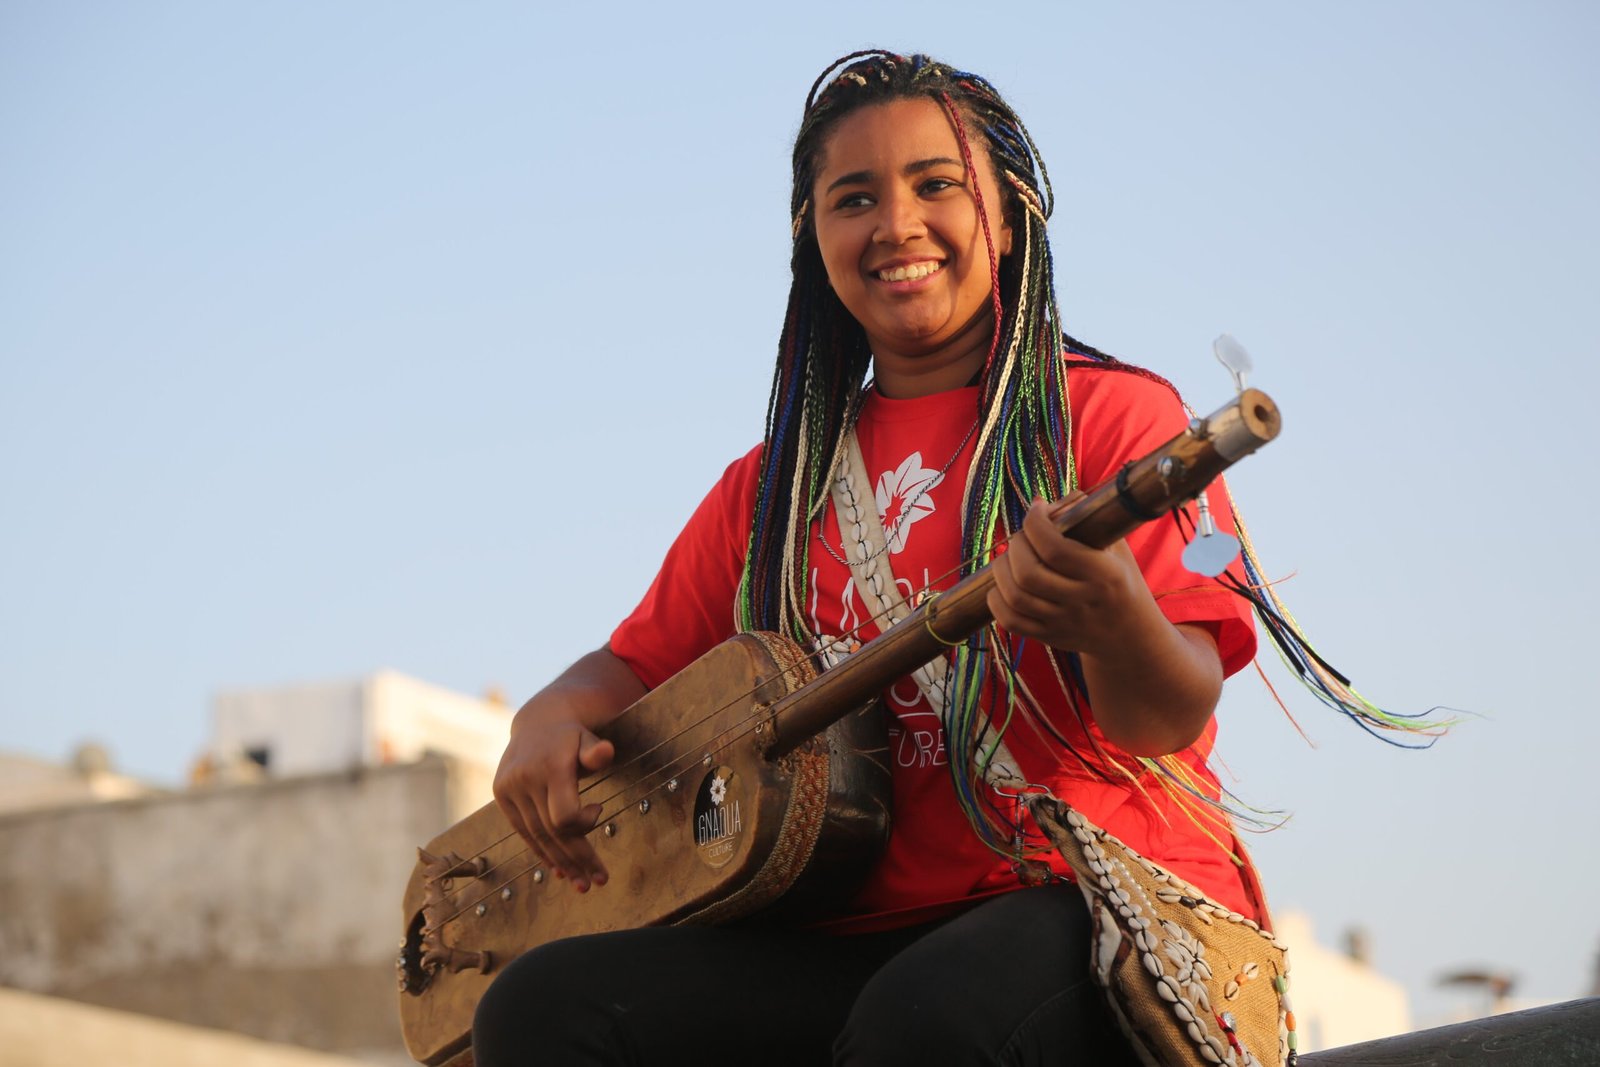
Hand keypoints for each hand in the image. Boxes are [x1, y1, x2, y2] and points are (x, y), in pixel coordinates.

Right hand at [493, 714, 614, 891]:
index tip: (599, 810)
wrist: (538, 720)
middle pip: (552, 830)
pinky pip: (523, 830)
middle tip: (597, 882)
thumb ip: (596, 750)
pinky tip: (558, 868)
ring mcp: (510, 788)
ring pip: (537, 835)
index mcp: (549, 766)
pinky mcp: (501, 794)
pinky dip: (540, 850)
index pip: (563, 815)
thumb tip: (605, 752)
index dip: (584, 824)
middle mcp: (525, 778)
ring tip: (580, 882)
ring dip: (560, 861)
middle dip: (577, 858)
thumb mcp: (588, 737)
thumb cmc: (572, 735)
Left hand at [986, 497, 1152, 655]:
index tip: (1037, 510)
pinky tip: (1004, 584)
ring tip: (1010, 558)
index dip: (1035, 523)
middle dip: (1016, 545)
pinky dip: (996, 599)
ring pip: (1015, 597)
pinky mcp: (1048, 637)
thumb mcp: (1115, 545)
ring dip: (1002, 570)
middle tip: (1023, 536)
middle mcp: (1083, 601)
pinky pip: (1010, 621)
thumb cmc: (1118, 578)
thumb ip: (1084, 517)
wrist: (1129, 630)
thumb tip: (1041, 503)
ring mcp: (1064, 622)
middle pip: (1029, 574)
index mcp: (1104, 575)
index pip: (1055, 548)